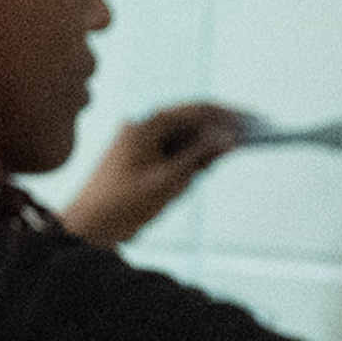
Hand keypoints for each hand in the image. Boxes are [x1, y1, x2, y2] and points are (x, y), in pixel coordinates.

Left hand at [62, 101, 249, 246]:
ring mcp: (140, 143)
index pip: (195, 110)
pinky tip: (212, 163)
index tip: (254, 122)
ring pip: (184, 137)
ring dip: (209, 143)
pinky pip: (173, 152)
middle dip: (222, 128)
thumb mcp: (168, 182)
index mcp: (145, 125)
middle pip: (191, 121)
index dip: (228, 114)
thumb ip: (199, 157)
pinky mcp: (140, 159)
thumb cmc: (120, 206)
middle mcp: (142, 127)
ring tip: (240, 146)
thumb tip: (229, 138)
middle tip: (255, 134)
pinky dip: (193, 158)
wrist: (85, 230)